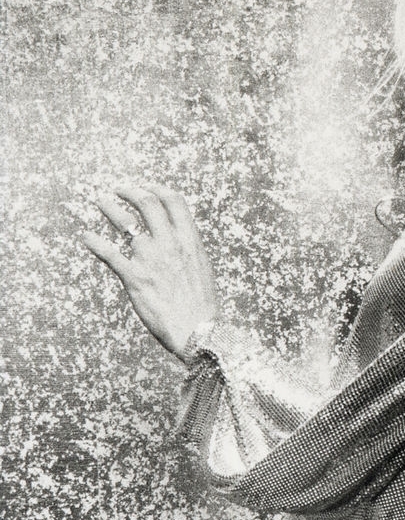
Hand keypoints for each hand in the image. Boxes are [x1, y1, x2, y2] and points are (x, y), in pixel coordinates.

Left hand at [84, 184, 220, 360]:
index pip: (172, 201)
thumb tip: (179, 237)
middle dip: (130, 191)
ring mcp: (150, 259)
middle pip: (147, 202)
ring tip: (101, 201)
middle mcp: (169, 243)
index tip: (146, 188)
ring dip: (109, 207)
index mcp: (189, 240)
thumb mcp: (202, 269)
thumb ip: (187, 249)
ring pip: (124, 221)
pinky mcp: (134, 277)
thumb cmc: (201, 307)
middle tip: (119, 190)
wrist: (198, 332)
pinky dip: (94, 242)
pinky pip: (109, 253)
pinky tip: (87, 237)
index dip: (157, 188)